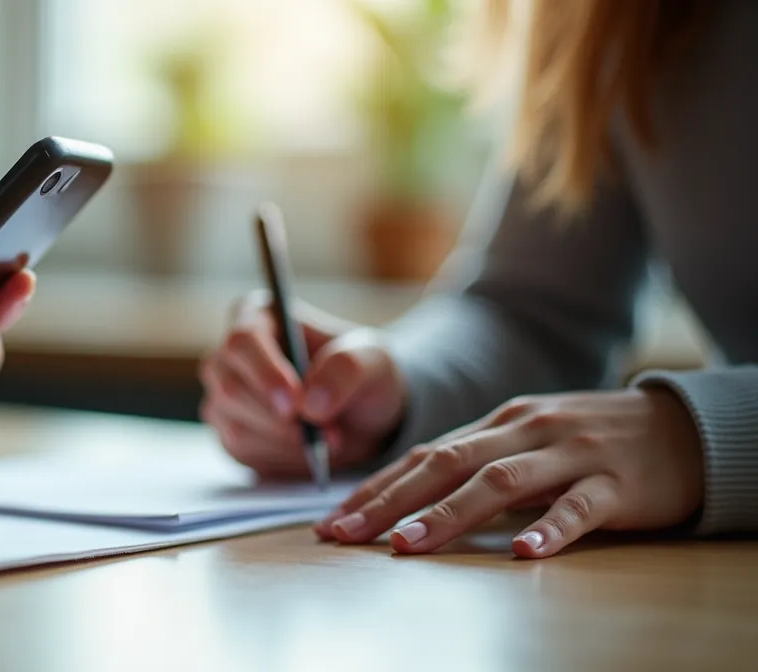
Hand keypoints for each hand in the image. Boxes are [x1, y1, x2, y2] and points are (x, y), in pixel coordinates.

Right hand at [199, 290, 405, 478]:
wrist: (362, 414)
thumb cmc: (361, 373)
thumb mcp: (371, 360)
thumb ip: (345, 370)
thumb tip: (311, 404)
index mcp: (257, 317)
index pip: (243, 342)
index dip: (265, 374)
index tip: (294, 405)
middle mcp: (230, 356)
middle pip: (231, 389)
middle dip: (282, 420)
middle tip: (330, 434)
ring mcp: (224, 397)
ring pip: (237, 427)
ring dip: (288, 442)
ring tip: (329, 439)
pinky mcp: (228, 433)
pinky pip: (242, 453)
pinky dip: (281, 458)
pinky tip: (308, 448)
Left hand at [316, 389, 703, 557]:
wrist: (681, 427)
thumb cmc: (590, 440)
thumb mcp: (526, 441)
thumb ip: (476, 460)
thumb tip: (408, 493)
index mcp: (499, 423)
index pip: (424, 455)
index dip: (376, 488)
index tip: (333, 520)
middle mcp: (526, 431)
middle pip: (447, 464)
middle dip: (390, 501)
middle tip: (346, 534)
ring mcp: (571, 454)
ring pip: (500, 481)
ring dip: (449, 513)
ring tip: (408, 544)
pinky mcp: (618, 483)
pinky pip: (579, 507)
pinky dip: (549, 528)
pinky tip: (522, 551)